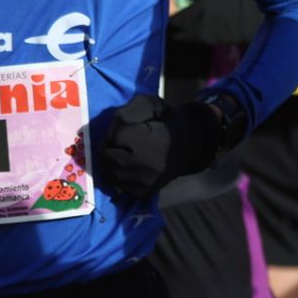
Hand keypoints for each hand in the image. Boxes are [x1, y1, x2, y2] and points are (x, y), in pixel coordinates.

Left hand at [97, 94, 221, 198]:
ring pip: (110, 173)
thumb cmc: (168, 123)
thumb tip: (111, 129)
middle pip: (107, 156)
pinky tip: (125, 168)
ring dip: (109, 162)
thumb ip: (129, 111)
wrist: (190, 147)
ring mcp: (144, 180)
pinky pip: (119, 186)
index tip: (122, 130)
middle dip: (108, 147)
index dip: (114, 131)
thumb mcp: (152, 106)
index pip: (114, 136)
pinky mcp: (144, 192)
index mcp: (148, 140)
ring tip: (119, 154)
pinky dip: (117, 177)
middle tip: (116, 143)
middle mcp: (145, 163)